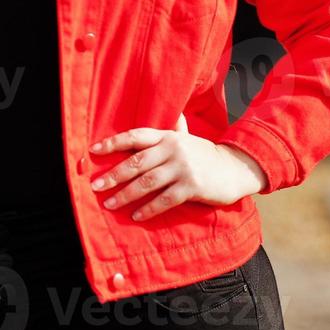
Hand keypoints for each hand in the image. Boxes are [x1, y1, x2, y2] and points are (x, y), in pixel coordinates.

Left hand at [88, 113, 266, 220]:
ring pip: (147, 183)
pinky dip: (149, 209)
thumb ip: (174, 128)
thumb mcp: (187, 138)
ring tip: (110, 204)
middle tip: (96, 185)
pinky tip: (136, 216)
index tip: (93, 150)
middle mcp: (173, 150)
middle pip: (136, 162)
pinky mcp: (192, 187)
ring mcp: (182, 168)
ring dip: (126, 195)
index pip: (135, 136)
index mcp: (168, 136)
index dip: (113, 142)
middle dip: (113, 175)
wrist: (236, 168)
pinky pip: (165, 200)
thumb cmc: (205, 154)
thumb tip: (171, 113)